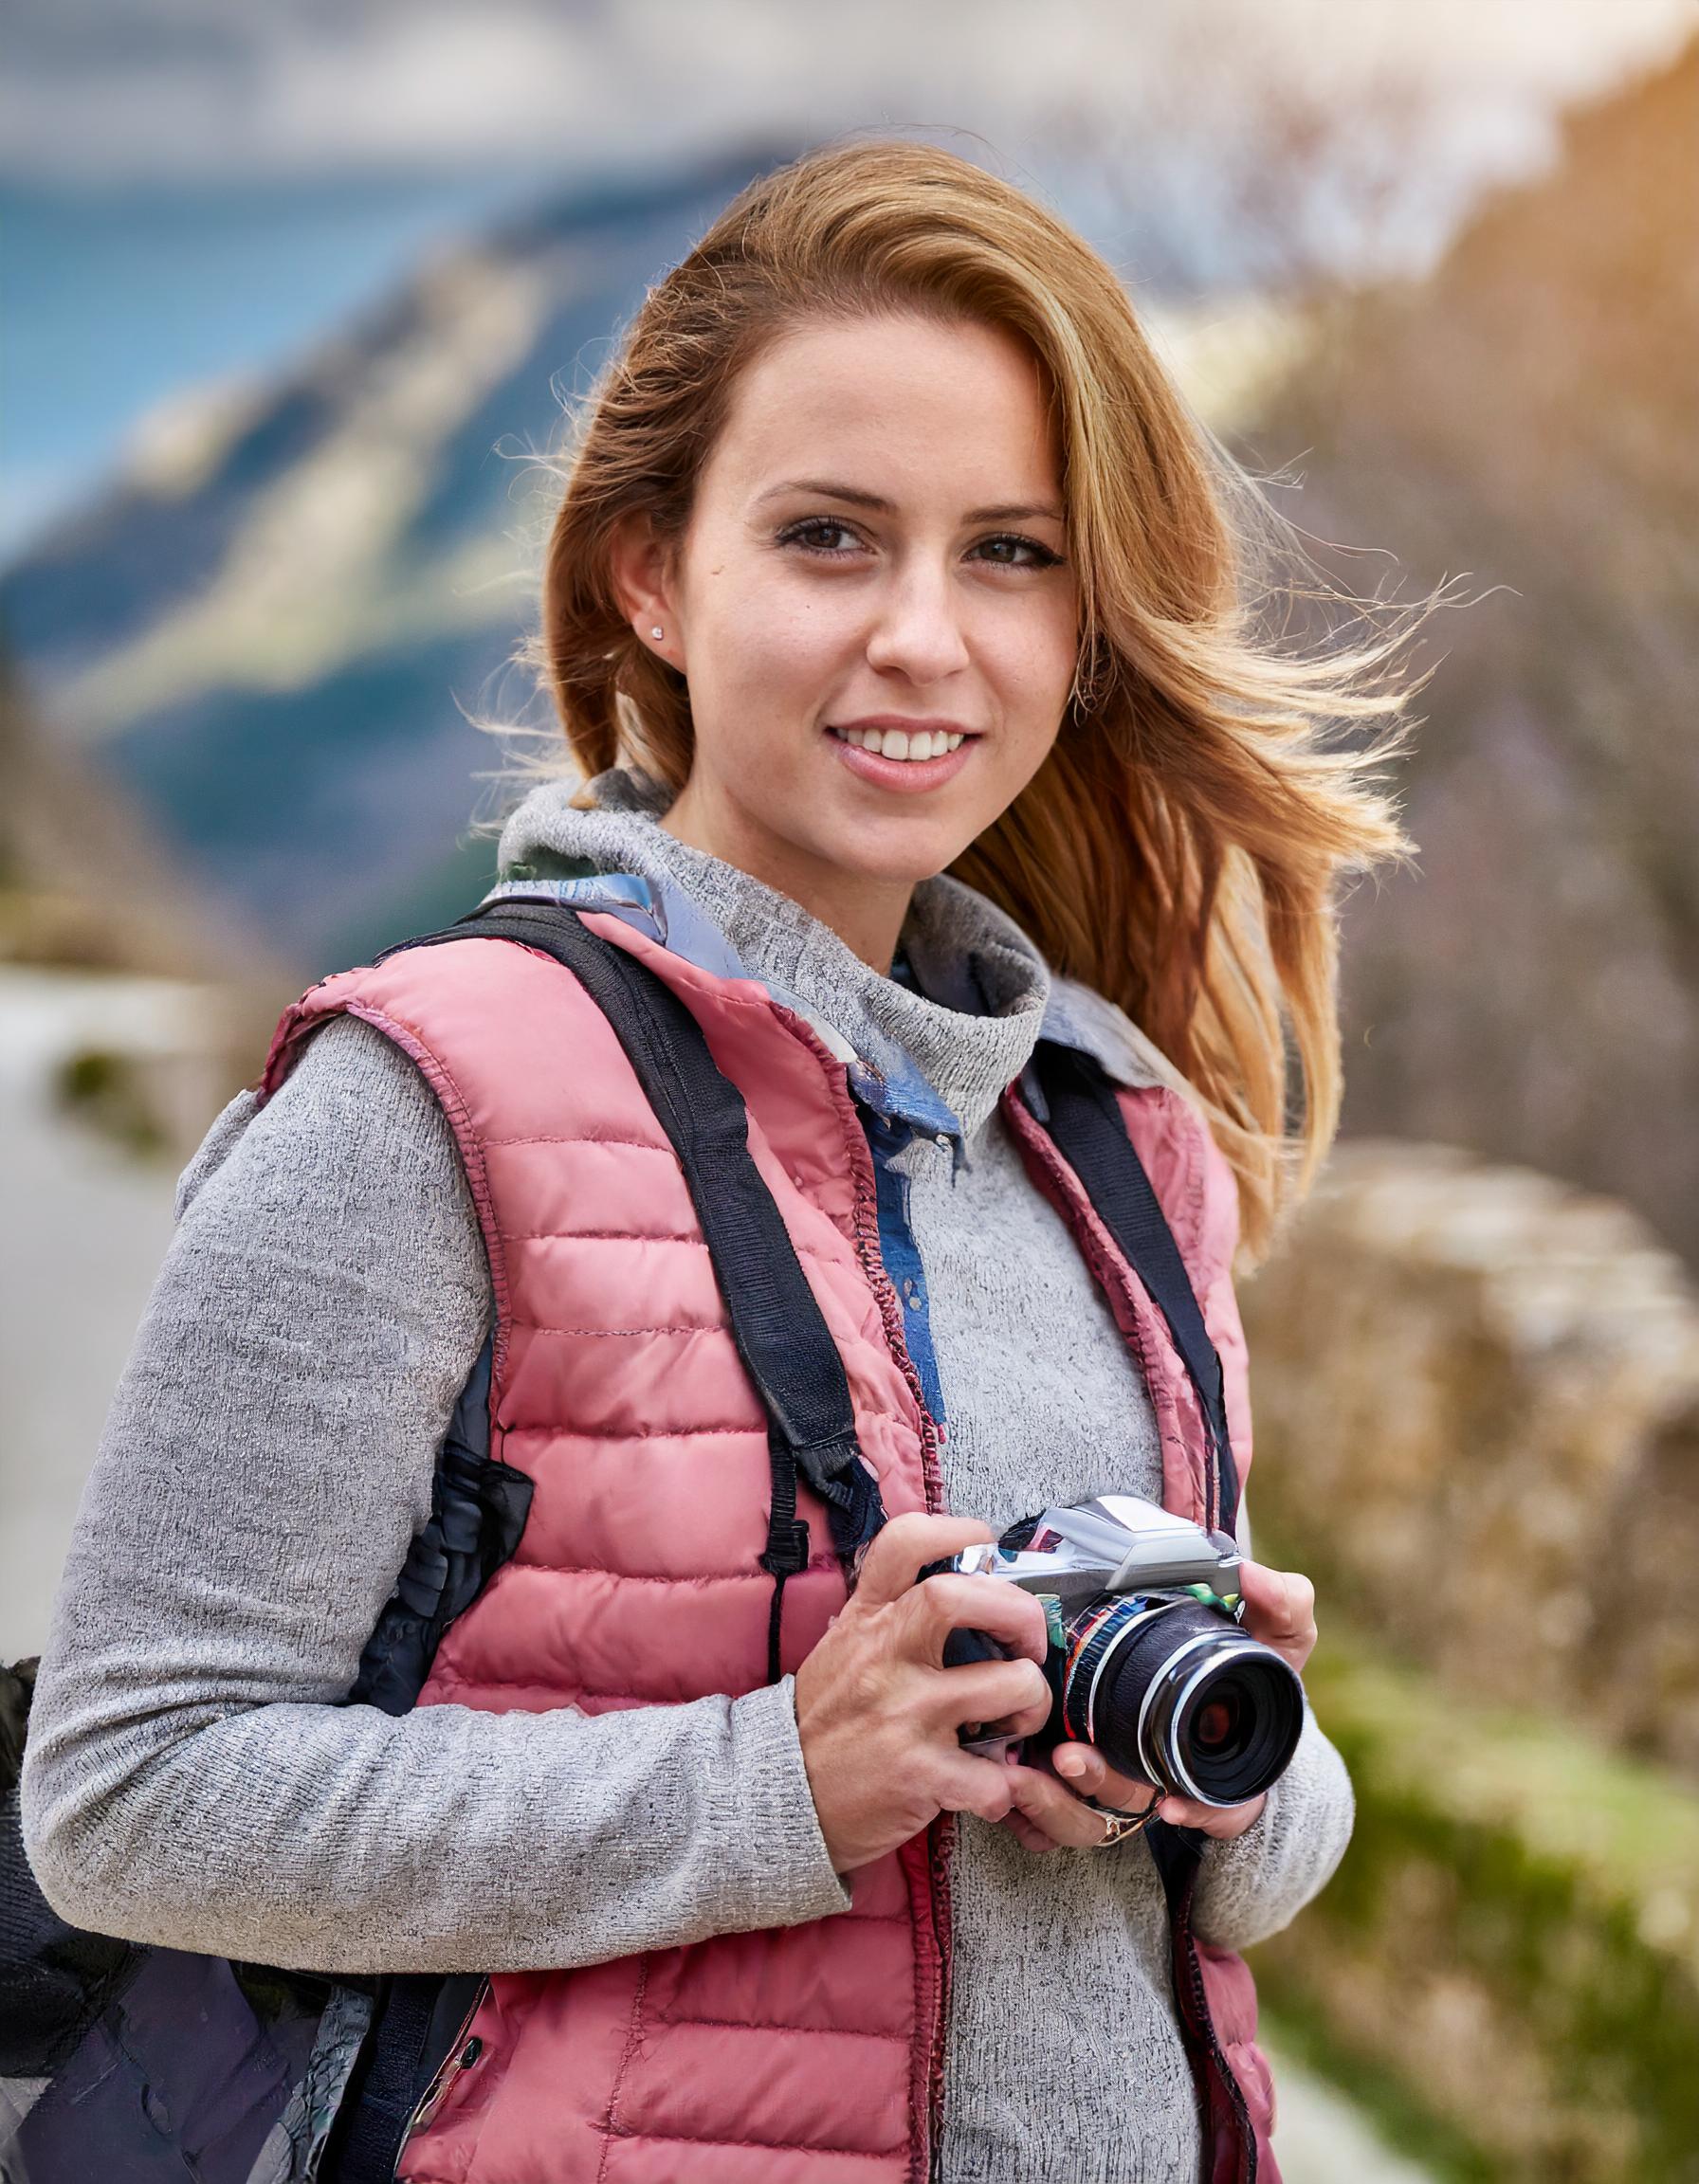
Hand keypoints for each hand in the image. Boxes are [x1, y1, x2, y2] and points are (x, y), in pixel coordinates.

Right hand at [793, 1514, 1051, 1874]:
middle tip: (1029, 1644)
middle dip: (1022, 1615)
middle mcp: (884, 1656)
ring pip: (1011, 1685)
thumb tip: (959, 1577)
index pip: (905, 1543)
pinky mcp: (919, 1775)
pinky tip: (991, 1785)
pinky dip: (1007, 1786)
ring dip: (1033, 1704)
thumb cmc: (826, 1718)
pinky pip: (995, 1777)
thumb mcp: (844, 1646)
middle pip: (961, 1597)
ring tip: (1019, 1719)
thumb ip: (890, 1611)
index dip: (958, 1531)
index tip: (987, 1550)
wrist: (778, 1795)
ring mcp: (903, 1715)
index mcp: (868, 1619)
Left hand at [998, 1559, 1319, 1852]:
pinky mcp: (1083, 1778)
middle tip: (1068, 1760)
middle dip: (1100, 1791)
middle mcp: (1174, 1786)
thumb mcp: (1280, 1638)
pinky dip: (1035, 1815)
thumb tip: (1254, 1576)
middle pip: (1135, 1807)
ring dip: (1056, 1806)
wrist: (1221, 1681)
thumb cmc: (1251, 1666)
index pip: (1217, 1806)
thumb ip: (1281, 1605)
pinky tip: (1012, 1791)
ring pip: (1088, 1821)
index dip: (1202, 1813)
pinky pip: (1055, 1818)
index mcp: (1224, 1767)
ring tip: (1025, 1776)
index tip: (1177, 1807)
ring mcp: (1126, 1783)